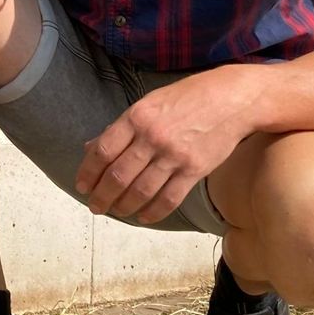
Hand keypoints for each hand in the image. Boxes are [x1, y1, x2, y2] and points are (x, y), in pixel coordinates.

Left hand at [74, 64, 268, 223]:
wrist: (232, 99)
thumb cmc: (188, 97)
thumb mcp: (149, 102)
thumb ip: (121, 127)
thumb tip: (91, 148)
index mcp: (137, 116)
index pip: (103, 150)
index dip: (88, 172)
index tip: (81, 186)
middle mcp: (153, 137)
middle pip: (118, 175)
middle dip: (102, 196)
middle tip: (95, 206)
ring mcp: (174, 155)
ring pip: (141, 191)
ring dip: (124, 206)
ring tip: (116, 211)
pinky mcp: (194, 170)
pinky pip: (169, 199)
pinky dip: (153, 212)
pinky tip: (143, 217)